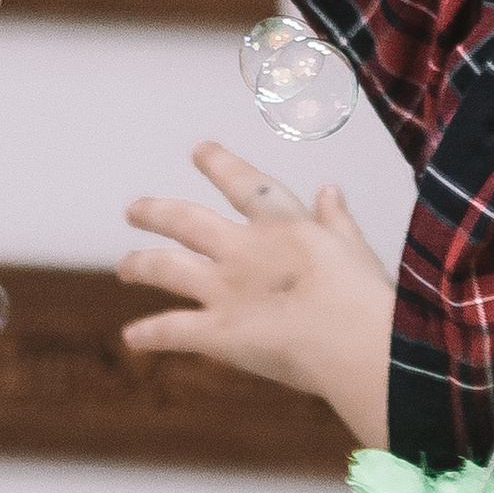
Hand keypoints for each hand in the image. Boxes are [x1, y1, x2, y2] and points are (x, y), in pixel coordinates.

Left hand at [119, 141, 393, 450]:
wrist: (357, 343)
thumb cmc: (367, 296)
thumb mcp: (356, 248)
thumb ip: (337, 220)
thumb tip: (330, 188)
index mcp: (283, 226)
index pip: (246, 185)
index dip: (220, 165)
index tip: (199, 149)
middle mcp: (245, 250)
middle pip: (188, 222)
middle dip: (157, 212)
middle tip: (133, 209)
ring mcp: (226, 290)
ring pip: (169, 268)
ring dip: (142, 265)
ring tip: (125, 266)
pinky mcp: (218, 332)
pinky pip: (173, 330)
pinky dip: (150, 334)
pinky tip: (131, 338)